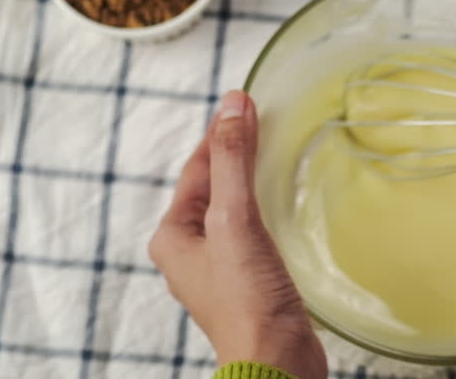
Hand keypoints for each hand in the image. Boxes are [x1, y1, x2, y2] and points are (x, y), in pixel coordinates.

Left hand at [149, 91, 326, 377]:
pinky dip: (262, 209)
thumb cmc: (247, 298)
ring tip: (272, 155)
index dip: (218, 134)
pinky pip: (249, 232)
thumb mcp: (234, 218)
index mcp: (173, 236)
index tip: (242, 103)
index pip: (196, 169)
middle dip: (233, 155)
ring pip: (231, 210)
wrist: (275, 360)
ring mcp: (218, 269)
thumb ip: (233, 160)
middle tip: (261, 123)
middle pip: (212, 188)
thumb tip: (233, 104)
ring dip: (248, 182)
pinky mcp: (247, 282)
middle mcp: (189, 252)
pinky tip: (281, 205)